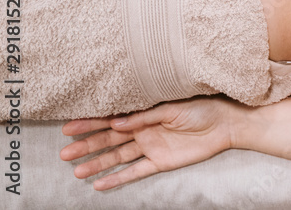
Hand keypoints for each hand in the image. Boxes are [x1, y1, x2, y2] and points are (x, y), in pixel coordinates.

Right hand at [60, 96, 241, 189]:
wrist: (226, 123)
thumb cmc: (203, 106)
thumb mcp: (174, 106)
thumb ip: (146, 115)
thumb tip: (116, 122)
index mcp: (145, 112)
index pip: (112, 118)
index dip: (90, 122)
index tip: (68, 126)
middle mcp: (144, 129)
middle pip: (109, 139)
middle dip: (87, 145)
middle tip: (64, 153)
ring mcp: (151, 147)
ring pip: (118, 157)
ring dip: (97, 164)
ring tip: (76, 171)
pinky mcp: (160, 162)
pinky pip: (135, 172)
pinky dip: (118, 178)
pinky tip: (100, 185)